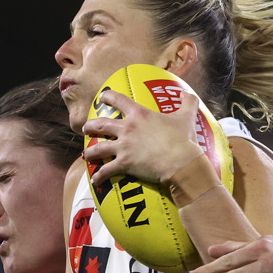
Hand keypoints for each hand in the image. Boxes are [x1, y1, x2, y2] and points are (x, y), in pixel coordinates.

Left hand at [82, 89, 202, 187]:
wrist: (180, 162)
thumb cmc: (183, 139)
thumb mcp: (186, 116)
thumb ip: (187, 101)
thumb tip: (186, 92)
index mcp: (139, 114)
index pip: (119, 100)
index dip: (108, 97)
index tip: (102, 97)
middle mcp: (127, 128)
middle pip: (101, 124)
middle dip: (91, 125)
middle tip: (86, 128)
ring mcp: (123, 146)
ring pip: (98, 148)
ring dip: (90, 151)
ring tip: (85, 154)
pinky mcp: (124, 164)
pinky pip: (106, 170)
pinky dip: (99, 176)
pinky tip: (95, 181)